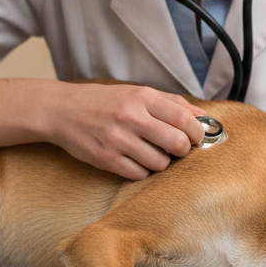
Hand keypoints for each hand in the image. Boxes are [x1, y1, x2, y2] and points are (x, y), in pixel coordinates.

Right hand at [44, 82, 206, 180]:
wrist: (62, 110)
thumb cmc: (104, 102)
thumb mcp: (136, 92)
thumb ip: (171, 103)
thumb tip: (202, 115)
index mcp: (142, 97)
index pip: (184, 118)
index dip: (197, 132)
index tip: (197, 137)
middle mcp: (131, 117)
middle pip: (177, 143)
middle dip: (183, 149)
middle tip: (177, 148)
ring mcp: (118, 140)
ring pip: (160, 163)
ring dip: (162, 161)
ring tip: (151, 152)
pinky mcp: (106, 159)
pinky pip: (139, 174)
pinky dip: (142, 170)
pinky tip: (135, 159)